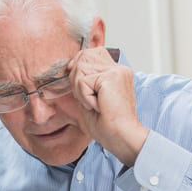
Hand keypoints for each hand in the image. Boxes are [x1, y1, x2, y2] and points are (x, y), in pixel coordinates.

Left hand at [67, 46, 148, 165]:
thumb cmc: (107, 124)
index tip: (77, 83)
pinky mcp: (111, 77)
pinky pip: (83, 81)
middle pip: (84, 56)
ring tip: (93, 104)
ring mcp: (117, 71)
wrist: (121, 137)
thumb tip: (70, 68)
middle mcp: (119, 69)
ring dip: (80, 90)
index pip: (92, 53)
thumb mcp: (90, 98)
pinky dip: (84, 97)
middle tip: (86, 99)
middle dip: (76, 78)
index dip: (79, 64)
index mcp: (117, 73)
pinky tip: (97, 106)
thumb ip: (84, 81)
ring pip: (81, 67)